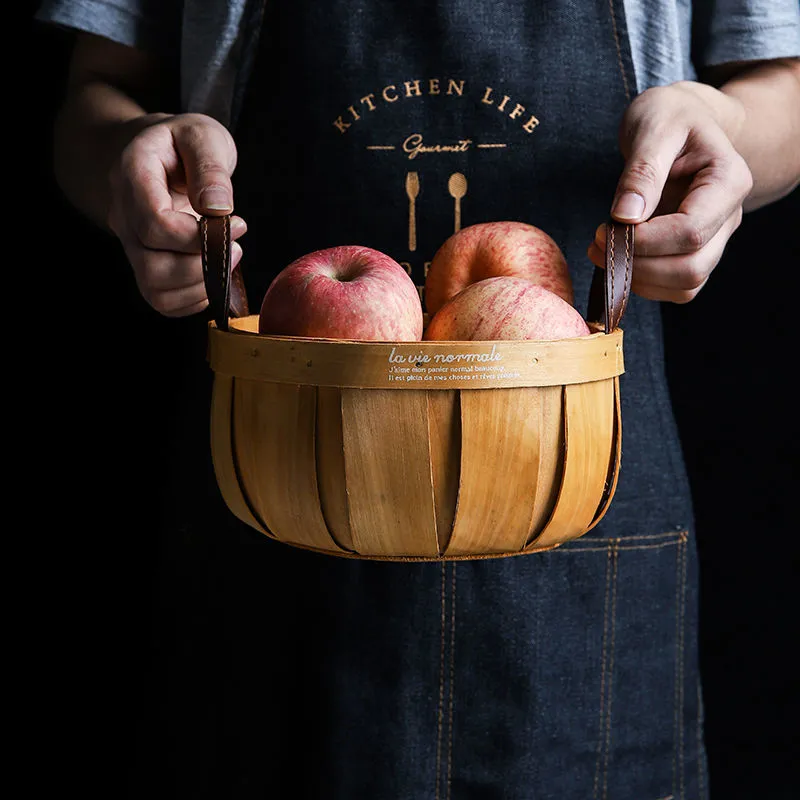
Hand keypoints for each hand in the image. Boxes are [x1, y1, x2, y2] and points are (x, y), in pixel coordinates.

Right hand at [107, 112, 245, 316]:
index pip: (154, 225)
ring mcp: (131, 245)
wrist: (156, 155)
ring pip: (155, 289)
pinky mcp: (145, 264)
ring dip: (200, 285)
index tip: (235, 223)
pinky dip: (193, 299)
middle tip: (235, 246)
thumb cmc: (181, 144)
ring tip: (226, 260)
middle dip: (203, 266)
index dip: (198, 236)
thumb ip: (210, 166)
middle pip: (152, 265)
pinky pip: (162, 300)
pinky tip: (213, 275)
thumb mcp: (202, 136)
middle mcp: (123, 216)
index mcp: (131, 176)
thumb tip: (217, 208)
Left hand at [588, 82, 752, 302]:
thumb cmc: (668, 118)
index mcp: (728, 182)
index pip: (690, 233)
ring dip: (638, 280)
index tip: (604, 230)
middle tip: (597, 243)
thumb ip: (642, 171)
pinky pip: (675, 288)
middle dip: (637, 266)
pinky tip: (617, 259)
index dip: (644, 242)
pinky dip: (643, 283)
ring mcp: (714, 239)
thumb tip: (626, 216)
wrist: (678, 122)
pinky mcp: (694, 252)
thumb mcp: (653, 128)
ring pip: (685, 286)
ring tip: (602, 251)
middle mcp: (728, 216)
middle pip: (690, 268)